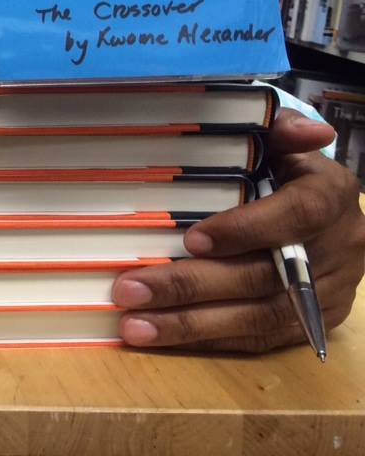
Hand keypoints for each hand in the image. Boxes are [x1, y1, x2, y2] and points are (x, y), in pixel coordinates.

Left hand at [111, 109, 364, 352]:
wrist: (327, 208)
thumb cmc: (284, 167)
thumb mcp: (280, 141)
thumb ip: (279, 130)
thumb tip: (310, 130)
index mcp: (330, 195)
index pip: (296, 214)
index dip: (245, 229)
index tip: (190, 240)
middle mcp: (337, 248)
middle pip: (263, 277)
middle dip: (192, 286)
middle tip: (131, 290)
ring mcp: (328, 292)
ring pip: (259, 317)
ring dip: (191, 324)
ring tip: (135, 325)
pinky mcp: (313, 324)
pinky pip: (260, 339)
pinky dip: (209, 339)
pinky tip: (162, 336)